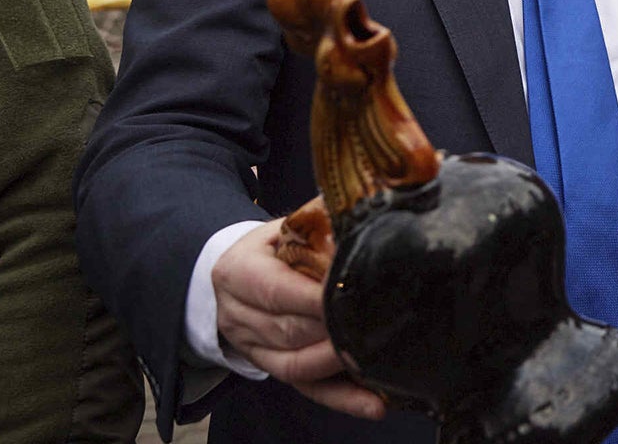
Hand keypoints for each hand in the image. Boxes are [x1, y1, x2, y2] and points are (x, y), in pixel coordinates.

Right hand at [213, 218, 384, 419]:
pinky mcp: (272, 369)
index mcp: (237, 272)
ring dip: (339, 364)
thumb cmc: (273, 245)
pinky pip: (306, 389)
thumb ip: (320, 220)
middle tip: (382, 326)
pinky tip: (376, 404)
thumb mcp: (286, 226)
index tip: (354, 296)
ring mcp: (251, 348)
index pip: (276, 290)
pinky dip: (342, 398)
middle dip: (335, 332)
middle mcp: (237, 314)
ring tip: (380, 360)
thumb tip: (370, 213)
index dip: (314, 298)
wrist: (235, 271)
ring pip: (296, 365)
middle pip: (289, 331)